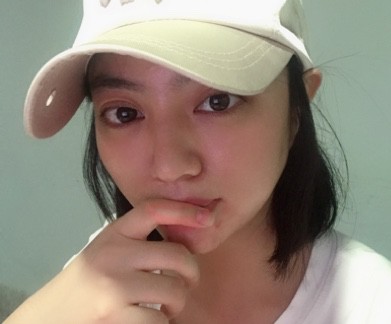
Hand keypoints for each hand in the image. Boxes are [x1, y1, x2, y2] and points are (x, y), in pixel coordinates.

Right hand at [5, 199, 213, 323]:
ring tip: (165, 307)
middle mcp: (114, 253)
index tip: (208, 217)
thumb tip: (186, 238)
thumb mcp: (110, 251)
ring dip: (178, 303)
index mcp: (115, 233)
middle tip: (184, 284)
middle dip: (191, 274)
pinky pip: (160, 319)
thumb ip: (138, 242)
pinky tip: (153, 320)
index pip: (153, 209)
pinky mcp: (114, 314)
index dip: (184, 210)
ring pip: (175, 290)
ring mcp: (114, 284)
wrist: (51, 315)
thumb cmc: (89, 282)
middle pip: (177, 254)